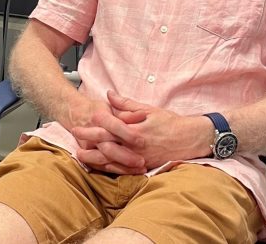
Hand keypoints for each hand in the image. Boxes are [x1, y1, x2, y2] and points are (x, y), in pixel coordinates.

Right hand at [67, 96, 146, 174]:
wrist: (78, 114)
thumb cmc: (101, 110)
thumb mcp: (114, 107)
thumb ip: (128, 110)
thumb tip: (143, 115)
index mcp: (99, 117)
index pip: (113, 126)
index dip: (127, 134)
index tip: (141, 141)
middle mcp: (91, 133)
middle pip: (107, 147)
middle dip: (125, 156)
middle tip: (142, 161)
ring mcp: (88, 146)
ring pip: (104, 160)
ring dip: (123, 167)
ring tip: (141, 168)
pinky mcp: (88, 156)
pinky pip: (102, 168)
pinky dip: (118, 171)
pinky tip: (134, 172)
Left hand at [77, 91, 212, 169]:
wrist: (190, 140)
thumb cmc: (171, 123)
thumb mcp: (149, 109)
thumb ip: (126, 104)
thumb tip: (109, 94)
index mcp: (136, 131)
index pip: (110, 127)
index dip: (95, 122)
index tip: (83, 118)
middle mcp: (135, 148)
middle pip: (106, 144)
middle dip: (89, 138)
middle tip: (75, 133)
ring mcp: (138, 159)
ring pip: (110, 160)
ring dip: (93, 157)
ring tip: (79, 153)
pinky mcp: (141, 168)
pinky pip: (121, 171)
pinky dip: (107, 168)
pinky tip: (97, 166)